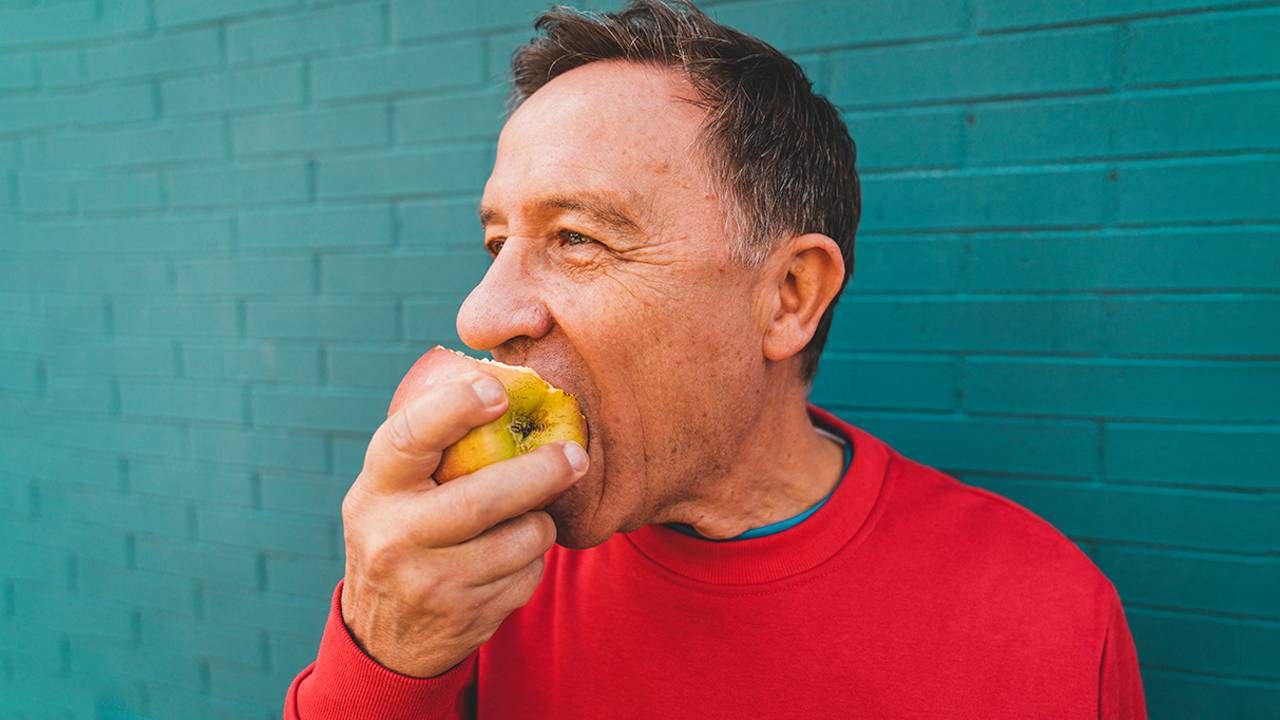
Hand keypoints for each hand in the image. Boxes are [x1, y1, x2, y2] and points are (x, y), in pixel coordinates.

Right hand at [339, 372, 588, 676]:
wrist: (386, 635)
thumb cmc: (404, 530)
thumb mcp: (394, 489)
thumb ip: (433, 447)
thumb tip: (506, 381)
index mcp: (376, 489)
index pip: (408, 438)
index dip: (454, 408)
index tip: (498, 391)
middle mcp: (394, 537)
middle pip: (481, 499)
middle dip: (540, 472)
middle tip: (577, 455)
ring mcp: (428, 582)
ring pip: (520, 539)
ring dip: (539, 523)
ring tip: (527, 517)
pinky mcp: (466, 617)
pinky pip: (527, 576)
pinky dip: (532, 561)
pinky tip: (509, 560)